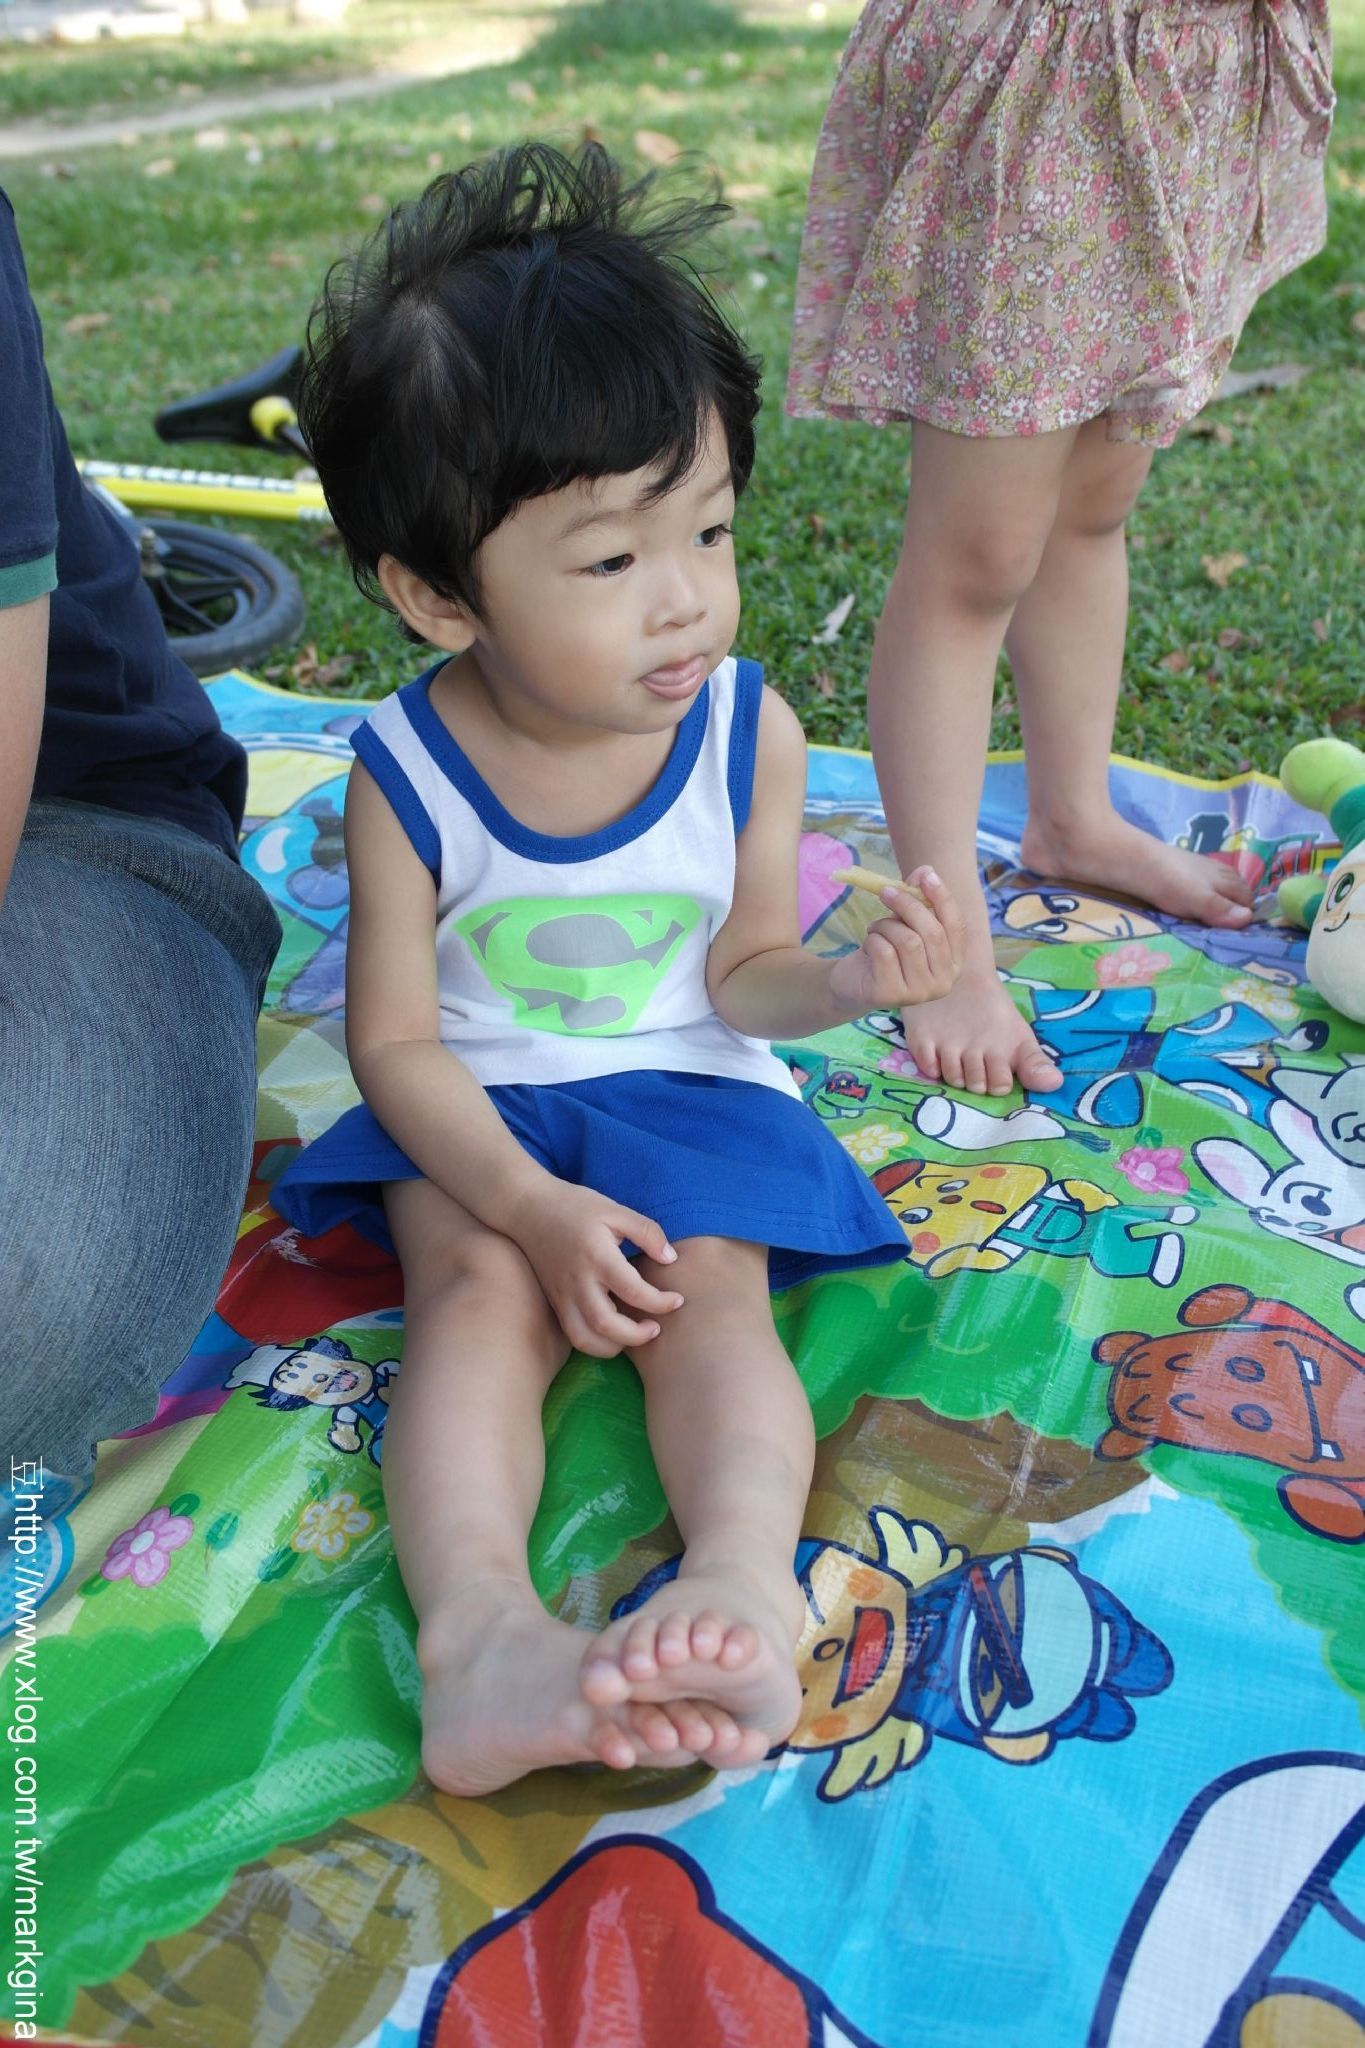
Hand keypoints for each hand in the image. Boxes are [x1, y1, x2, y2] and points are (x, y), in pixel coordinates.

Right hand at [509, 1179, 683, 1357]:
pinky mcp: (555, 1302)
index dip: (661, 1302)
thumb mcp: (615, 1210)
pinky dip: (595, 1343)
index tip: (678, 1300)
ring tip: (633, 1335)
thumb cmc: (575, 1206)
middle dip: (637, 1336)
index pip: (634, 1291)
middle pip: (607, 1326)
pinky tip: (612, 1332)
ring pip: (586, 1339)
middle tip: (656, 1328)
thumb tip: (671, 1259)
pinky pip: (574, 1334)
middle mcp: (578, 1281)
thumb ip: (647, 1232)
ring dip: (614, 1346)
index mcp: (597, 1256)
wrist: (527, 1209)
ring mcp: (562, 1295)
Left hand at [827, 866, 964, 1012]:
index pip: (956, 926)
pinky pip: (885, 953)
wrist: (853, 982)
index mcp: (954, 963)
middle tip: (886, 892)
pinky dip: (873, 940)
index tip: (926, 875)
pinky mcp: (892, 995)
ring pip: (908, 942)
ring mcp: (919, 993)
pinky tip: (869, 947)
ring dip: (886, 926)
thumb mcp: (904, 923)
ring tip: (876, 928)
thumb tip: (926, 870)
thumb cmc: (887, 950)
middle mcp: (943, 982)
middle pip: (932, 933)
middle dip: (907, 905)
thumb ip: (918, 899)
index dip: (943, 899)